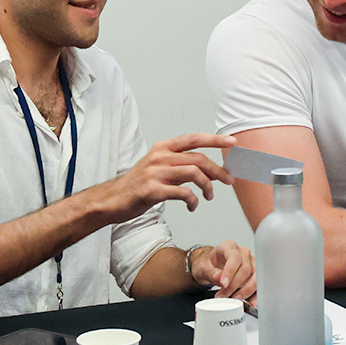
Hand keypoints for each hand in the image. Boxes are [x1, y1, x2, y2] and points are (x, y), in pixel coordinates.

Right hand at [90, 133, 236, 221]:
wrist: (113, 200)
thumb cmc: (139, 184)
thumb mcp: (161, 168)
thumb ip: (183, 166)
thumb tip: (211, 171)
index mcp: (162, 148)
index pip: (194, 139)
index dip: (215, 139)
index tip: (232, 142)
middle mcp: (159, 157)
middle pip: (199, 159)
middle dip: (218, 170)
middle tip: (229, 181)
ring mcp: (155, 173)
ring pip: (194, 173)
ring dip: (207, 186)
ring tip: (209, 196)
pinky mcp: (152, 190)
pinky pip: (182, 193)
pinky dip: (193, 200)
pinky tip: (193, 206)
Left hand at [194, 241, 256, 301]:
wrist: (210, 267)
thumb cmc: (208, 264)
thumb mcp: (203, 267)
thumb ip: (210, 272)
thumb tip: (218, 277)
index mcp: (229, 247)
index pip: (234, 257)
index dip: (230, 271)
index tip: (223, 283)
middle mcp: (242, 253)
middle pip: (245, 268)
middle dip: (234, 285)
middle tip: (223, 295)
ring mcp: (250, 262)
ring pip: (255, 276)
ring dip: (246, 290)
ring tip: (235, 298)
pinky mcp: (254, 273)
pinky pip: (258, 283)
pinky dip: (256, 293)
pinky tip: (251, 301)